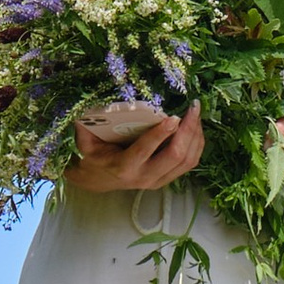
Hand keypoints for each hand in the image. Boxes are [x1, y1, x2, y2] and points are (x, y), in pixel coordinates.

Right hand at [68, 104, 203, 192]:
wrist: (99, 180)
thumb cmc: (94, 155)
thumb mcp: (85, 141)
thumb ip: (86, 123)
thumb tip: (89, 102)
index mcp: (124, 166)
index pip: (144, 151)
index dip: (160, 134)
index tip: (173, 116)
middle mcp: (144, 177)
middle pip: (175, 157)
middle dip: (188, 131)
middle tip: (193, 107)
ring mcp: (158, 180)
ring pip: (187, 161)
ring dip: (196, 136)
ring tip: (196, 112)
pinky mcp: (168, 179)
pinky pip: (190, 163)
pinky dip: (197, 144)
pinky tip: (196, 126)